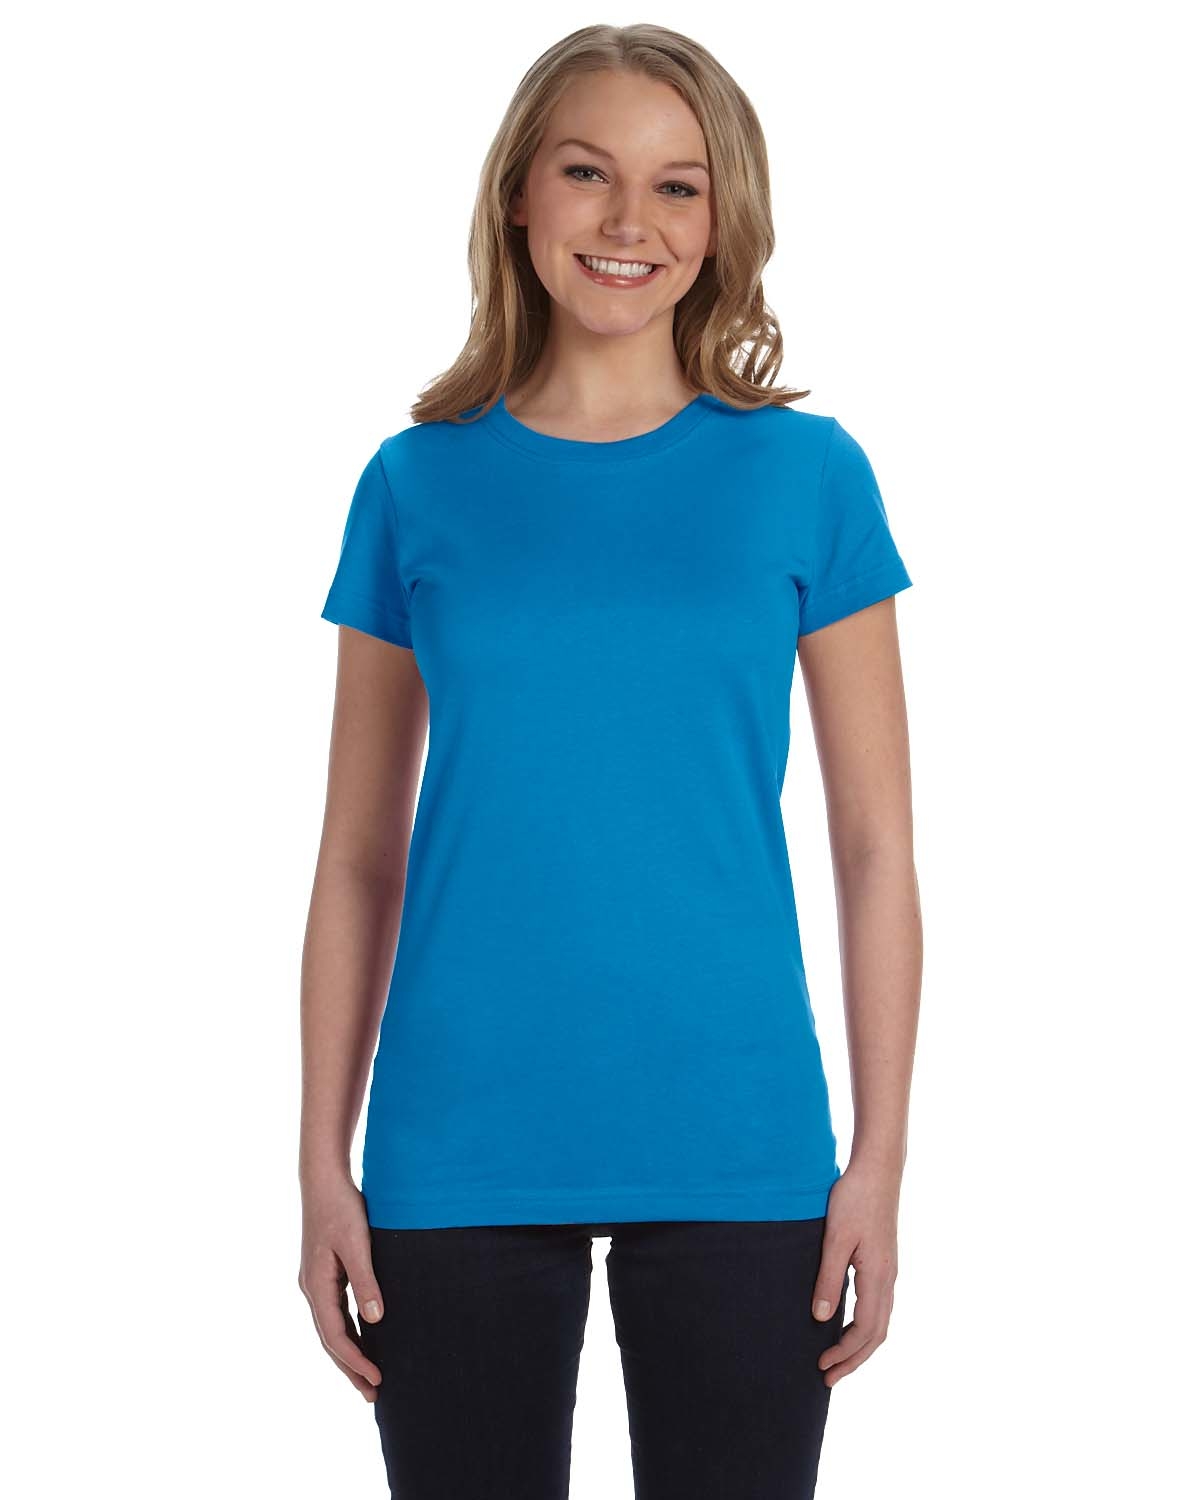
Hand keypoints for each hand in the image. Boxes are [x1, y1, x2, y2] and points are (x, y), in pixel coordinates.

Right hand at [298, 1170, 385, 1401]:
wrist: (324, 1179)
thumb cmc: (341, 1208)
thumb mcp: (357, 1243)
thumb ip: (365, 1281)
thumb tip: (374, 1320)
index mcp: (317, 1286)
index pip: (336, 1337)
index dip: (356, 1361)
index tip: (377, 1380)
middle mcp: (312, 1289)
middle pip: (330, 1340)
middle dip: (351, 1368)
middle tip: (374, 1395)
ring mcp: (316, 1282)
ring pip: (332, 1328)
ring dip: (349, 1353)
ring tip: (370, 1377)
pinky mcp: (324, 1273)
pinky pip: (335, 1313)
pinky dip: (349, 1332)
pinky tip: (365, 1338)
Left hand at [811, 1157, 899, 1387]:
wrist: (877, 1169)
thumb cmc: (854, 1198)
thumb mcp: (835, 1238)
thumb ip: (829, 1278)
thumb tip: (821, 1318)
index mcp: (878, 1276)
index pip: (865, 1330)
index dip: (844, 1352)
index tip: (821, 1365)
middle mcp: (889, 1278)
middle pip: (877, 1334)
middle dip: (853, 1359)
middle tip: (827, 1378)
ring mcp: (889, 1270)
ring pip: (880, 1321)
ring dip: (859, 1345)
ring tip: (837, 1360)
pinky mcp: (884, 1261)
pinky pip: (878, 1306)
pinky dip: (864, 1326)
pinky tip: (846, 1324)